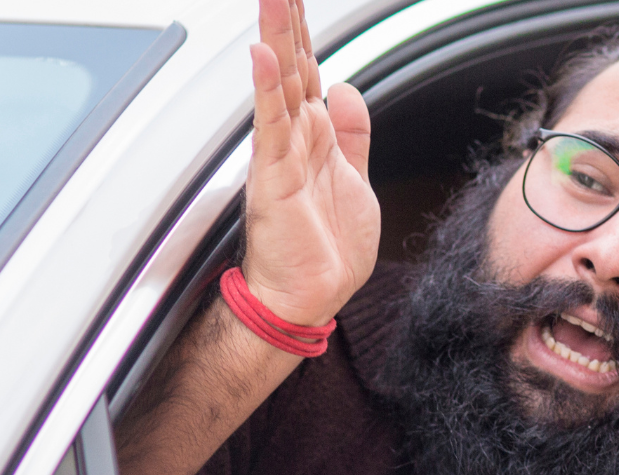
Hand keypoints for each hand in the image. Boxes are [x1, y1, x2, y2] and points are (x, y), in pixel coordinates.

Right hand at [241, 0, 378, 326]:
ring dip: (276, 39)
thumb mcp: (355, 179)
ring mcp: (283, 156)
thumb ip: (353, 134)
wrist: (306, 300)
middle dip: (287, 22)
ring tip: (271, 0)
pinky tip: (262, 58)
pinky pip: (272, 126)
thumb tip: (348, 89)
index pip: (310, 71)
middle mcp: (296, 140)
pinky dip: (267, 90)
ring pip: (280, 84)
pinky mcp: (276, 178)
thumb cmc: (323, 252)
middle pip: (294, 66)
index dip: (306, 33)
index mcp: (316, 138)